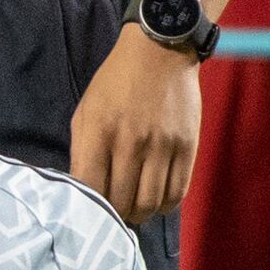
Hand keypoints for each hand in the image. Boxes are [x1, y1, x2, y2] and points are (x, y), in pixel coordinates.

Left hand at [66, 26, 203, 224]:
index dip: (89, 209)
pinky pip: (178, 192)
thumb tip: (83, 191)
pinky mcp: (188, 147)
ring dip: (141, 214)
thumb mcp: (85, 111)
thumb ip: (82, 151)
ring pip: (151, 203)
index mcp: (99, 131)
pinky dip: (166, 205)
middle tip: (114, 215)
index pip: (91, 189)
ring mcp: (162, 146)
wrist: (159, 53)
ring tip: (135, 210)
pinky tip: (157, 201)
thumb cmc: (115, 83)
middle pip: (122, 202)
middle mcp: (131, 142)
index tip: (90, 212)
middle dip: (115, 216)